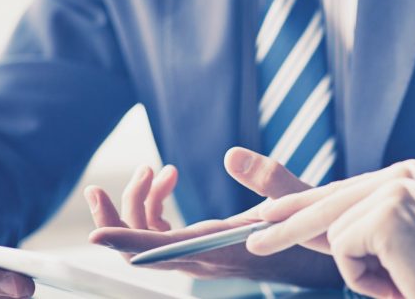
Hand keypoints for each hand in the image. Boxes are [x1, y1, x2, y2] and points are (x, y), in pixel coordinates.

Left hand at [84, 150, 341, 287]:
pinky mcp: (198, 250)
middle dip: (116, 217)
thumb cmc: (311, 227)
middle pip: (139, 251)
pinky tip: (169, 179)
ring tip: (158, 170)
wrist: (320, 253)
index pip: (160, 249)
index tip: (94, 234)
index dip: (125, 241)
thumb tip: (229, 154)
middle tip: (109, 183)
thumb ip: (267, 176)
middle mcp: (201, 259)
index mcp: (219, 249)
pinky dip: (155, 207)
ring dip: (139, 205)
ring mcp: (197, 256)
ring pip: (145, 241)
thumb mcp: (295, 196)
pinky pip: (159, 235)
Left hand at [240, 158, 414, 298]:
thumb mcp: (383, 250)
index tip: (263, 212)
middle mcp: (400, 173)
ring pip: (332, 230)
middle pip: (325, 201)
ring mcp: (395, 188)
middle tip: (251, 237)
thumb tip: (288, 219)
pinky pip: (342, 248)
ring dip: (355, 269)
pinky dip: (361, 276)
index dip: (298, 206)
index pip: (339, 191)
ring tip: (398, 282)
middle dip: (284, 223)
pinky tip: (398, 281)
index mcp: (404, 175)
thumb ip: (345, 230)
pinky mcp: (388, 211)